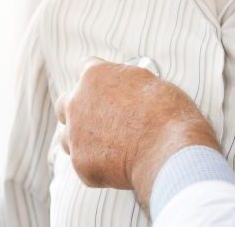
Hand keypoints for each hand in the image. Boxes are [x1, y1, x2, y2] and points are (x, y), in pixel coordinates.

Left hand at [57, 57, 220, 209]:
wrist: (170, 151)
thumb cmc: (168, 114)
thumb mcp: (151, 84)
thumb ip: (128, 85)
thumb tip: (128, 92)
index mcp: (94, 76)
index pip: (85, 67)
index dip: (100, 79)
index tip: (109, 88)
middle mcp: (77, 102)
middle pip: (65, 103)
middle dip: (80, 109)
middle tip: (102, 118)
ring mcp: (75, 135)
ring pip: (66, 136)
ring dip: (82, 139)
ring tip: (109, 146)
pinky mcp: (81, 164)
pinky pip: (84, 163)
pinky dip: (99, 165)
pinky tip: (120, 166)